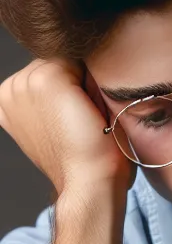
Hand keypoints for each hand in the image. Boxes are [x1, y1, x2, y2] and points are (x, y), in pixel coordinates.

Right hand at [0, 58, 131, 195]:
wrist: (88, 181)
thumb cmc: (83, 161)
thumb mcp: (57, 125)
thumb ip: (54, 98)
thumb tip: (75, 70)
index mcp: (7, 102)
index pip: (46, 74)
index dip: (70, 93)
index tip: (75, 122)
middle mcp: (10, 89)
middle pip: (55, 65)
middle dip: (74, 85)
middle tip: (82, 122)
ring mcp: (24, 82)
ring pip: (66, 62)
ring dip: (82, 84)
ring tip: (85, 119)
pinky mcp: (46, 79)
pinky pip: (79, 62)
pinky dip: (92, 83)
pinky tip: (90, 112)